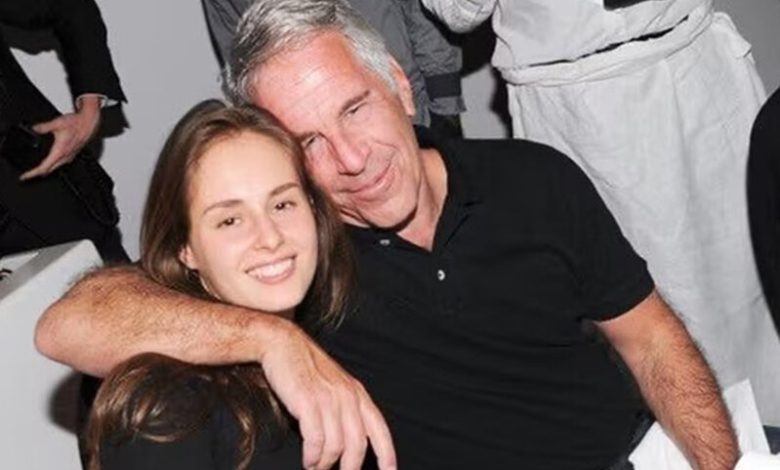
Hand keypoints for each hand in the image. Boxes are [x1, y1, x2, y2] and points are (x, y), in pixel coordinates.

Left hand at [20, 94, 101, 179]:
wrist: (89, 123)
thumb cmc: (77, 124)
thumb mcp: (57, 123)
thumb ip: (43, 127)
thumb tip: (34, 128)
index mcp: (60, 152)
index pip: (44, 168)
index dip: (33, 173)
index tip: (25, 176)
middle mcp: (65, 157)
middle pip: (49, 171)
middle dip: (37, 174)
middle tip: (28, 175)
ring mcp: (70, 157)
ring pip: (56, 169)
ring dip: (46, 170)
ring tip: (37, 170)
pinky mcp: (73, 154)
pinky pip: (61, 164)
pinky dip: (53, 166)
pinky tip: (51, 161)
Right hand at [260, 321, 396, 469]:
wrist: (284, 345)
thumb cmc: (307, 369)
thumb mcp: (336, 386)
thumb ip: (346, 410)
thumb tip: (352, 443)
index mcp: (357, 394)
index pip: (379, 429)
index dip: (387, 454)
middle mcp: (347, 397)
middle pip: (358, 445)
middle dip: (350, 468)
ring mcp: (328, 399)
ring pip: (336, 446)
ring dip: (325, 464)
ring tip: (316, 468)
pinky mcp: (308, 402)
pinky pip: (316, 440)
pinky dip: (313, 456)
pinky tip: (309, 460)